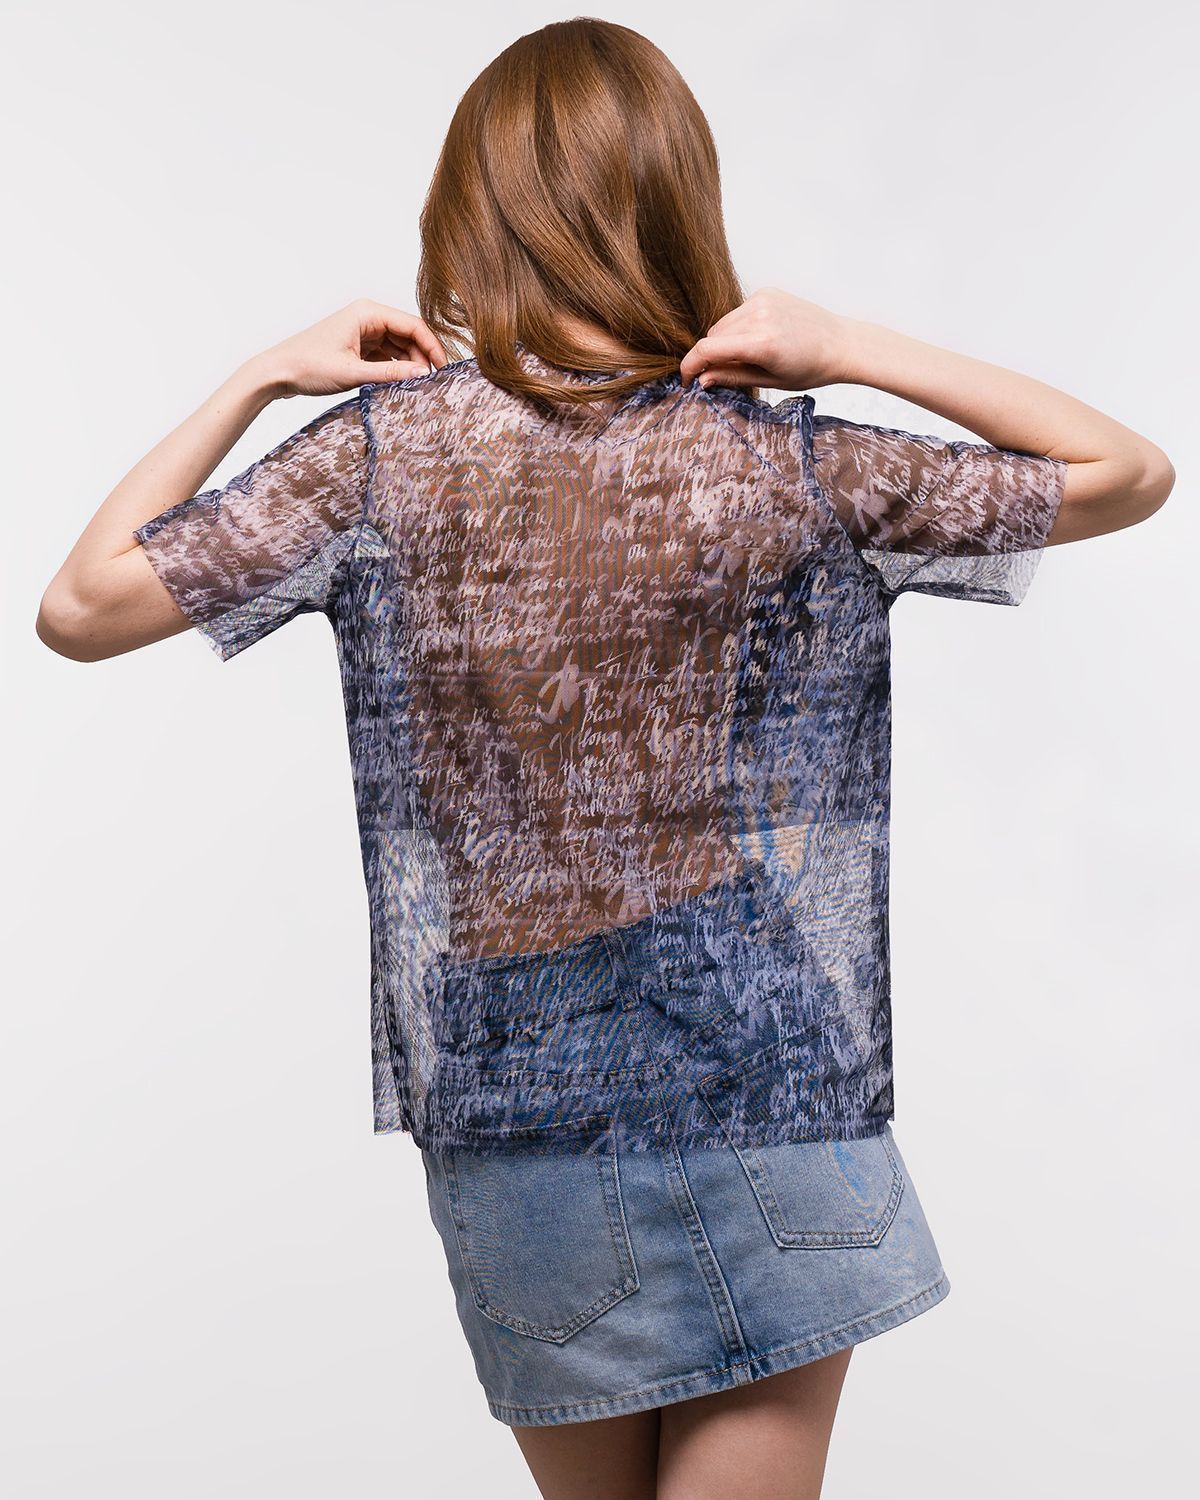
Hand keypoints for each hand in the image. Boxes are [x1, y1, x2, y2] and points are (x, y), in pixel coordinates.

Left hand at [248, 299, 450, 397]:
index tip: (443, 369)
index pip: (413, 325)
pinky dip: (395, 369)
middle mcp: (367, 317)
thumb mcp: (353, 373)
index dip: (433, 346)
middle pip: (409, 335)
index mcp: (367, 312)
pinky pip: (386, 355)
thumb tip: (422, 375)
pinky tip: (399, 384)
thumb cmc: (307, 366)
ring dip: (409, 365)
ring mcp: (362, 332)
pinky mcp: (358, 346)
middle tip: (431, 384)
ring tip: (416, 387)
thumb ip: (390, 375)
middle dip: (422, 358)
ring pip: (399, 347)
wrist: (277, 372)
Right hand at [679, 288, 855, 392]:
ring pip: (723, 324)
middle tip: (725, 373)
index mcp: (762, 343)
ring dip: (725, 341)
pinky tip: (760, 337)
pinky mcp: (766, 292)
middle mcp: (760, 316)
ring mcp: (763, 300)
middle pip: (713, 336)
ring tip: (750, 355)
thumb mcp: (770, 380)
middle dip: (712, 356)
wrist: (841, 343)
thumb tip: (702, 380)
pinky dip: (739, 327)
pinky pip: (737, 313)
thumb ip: (732, 377)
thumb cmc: (810, 368)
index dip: (690, 366)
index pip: (707, 349)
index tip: (687, 379)